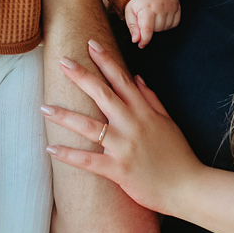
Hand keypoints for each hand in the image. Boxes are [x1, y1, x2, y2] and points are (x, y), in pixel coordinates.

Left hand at [41, 39, 203, 216]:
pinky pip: (89, 160)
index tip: (90, 44)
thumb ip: (151, 99)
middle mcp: (132, 125)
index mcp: (144, 112)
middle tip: (62, 61)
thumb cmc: (179, 155)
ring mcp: (124, 147)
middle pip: (103, 95)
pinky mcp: (119, 170)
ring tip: (44, 107)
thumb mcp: (168, 122)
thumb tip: (136, 78)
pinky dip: (69, 155)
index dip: (106, 60)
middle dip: (81, 76)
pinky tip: (51, 148)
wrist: (189, 188)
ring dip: (64, 116)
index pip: (122, 80)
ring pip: (89, 126)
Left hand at [124, 0, 180, 46]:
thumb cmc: (138, 0)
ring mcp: (170, 7)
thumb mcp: (130, 11)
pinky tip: (161, 16)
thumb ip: (133, 27)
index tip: (141, 45)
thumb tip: (136, 41)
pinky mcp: (177, 7)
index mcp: (146, 8)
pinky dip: (167, 23)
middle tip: (145, 19)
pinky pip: (174, 24)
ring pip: (166, 28)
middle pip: (157, 30)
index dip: (144, 40)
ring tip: (153, 16)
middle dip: (150, 29)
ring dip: (159, 26)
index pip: (147, 29)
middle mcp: (160, 7)